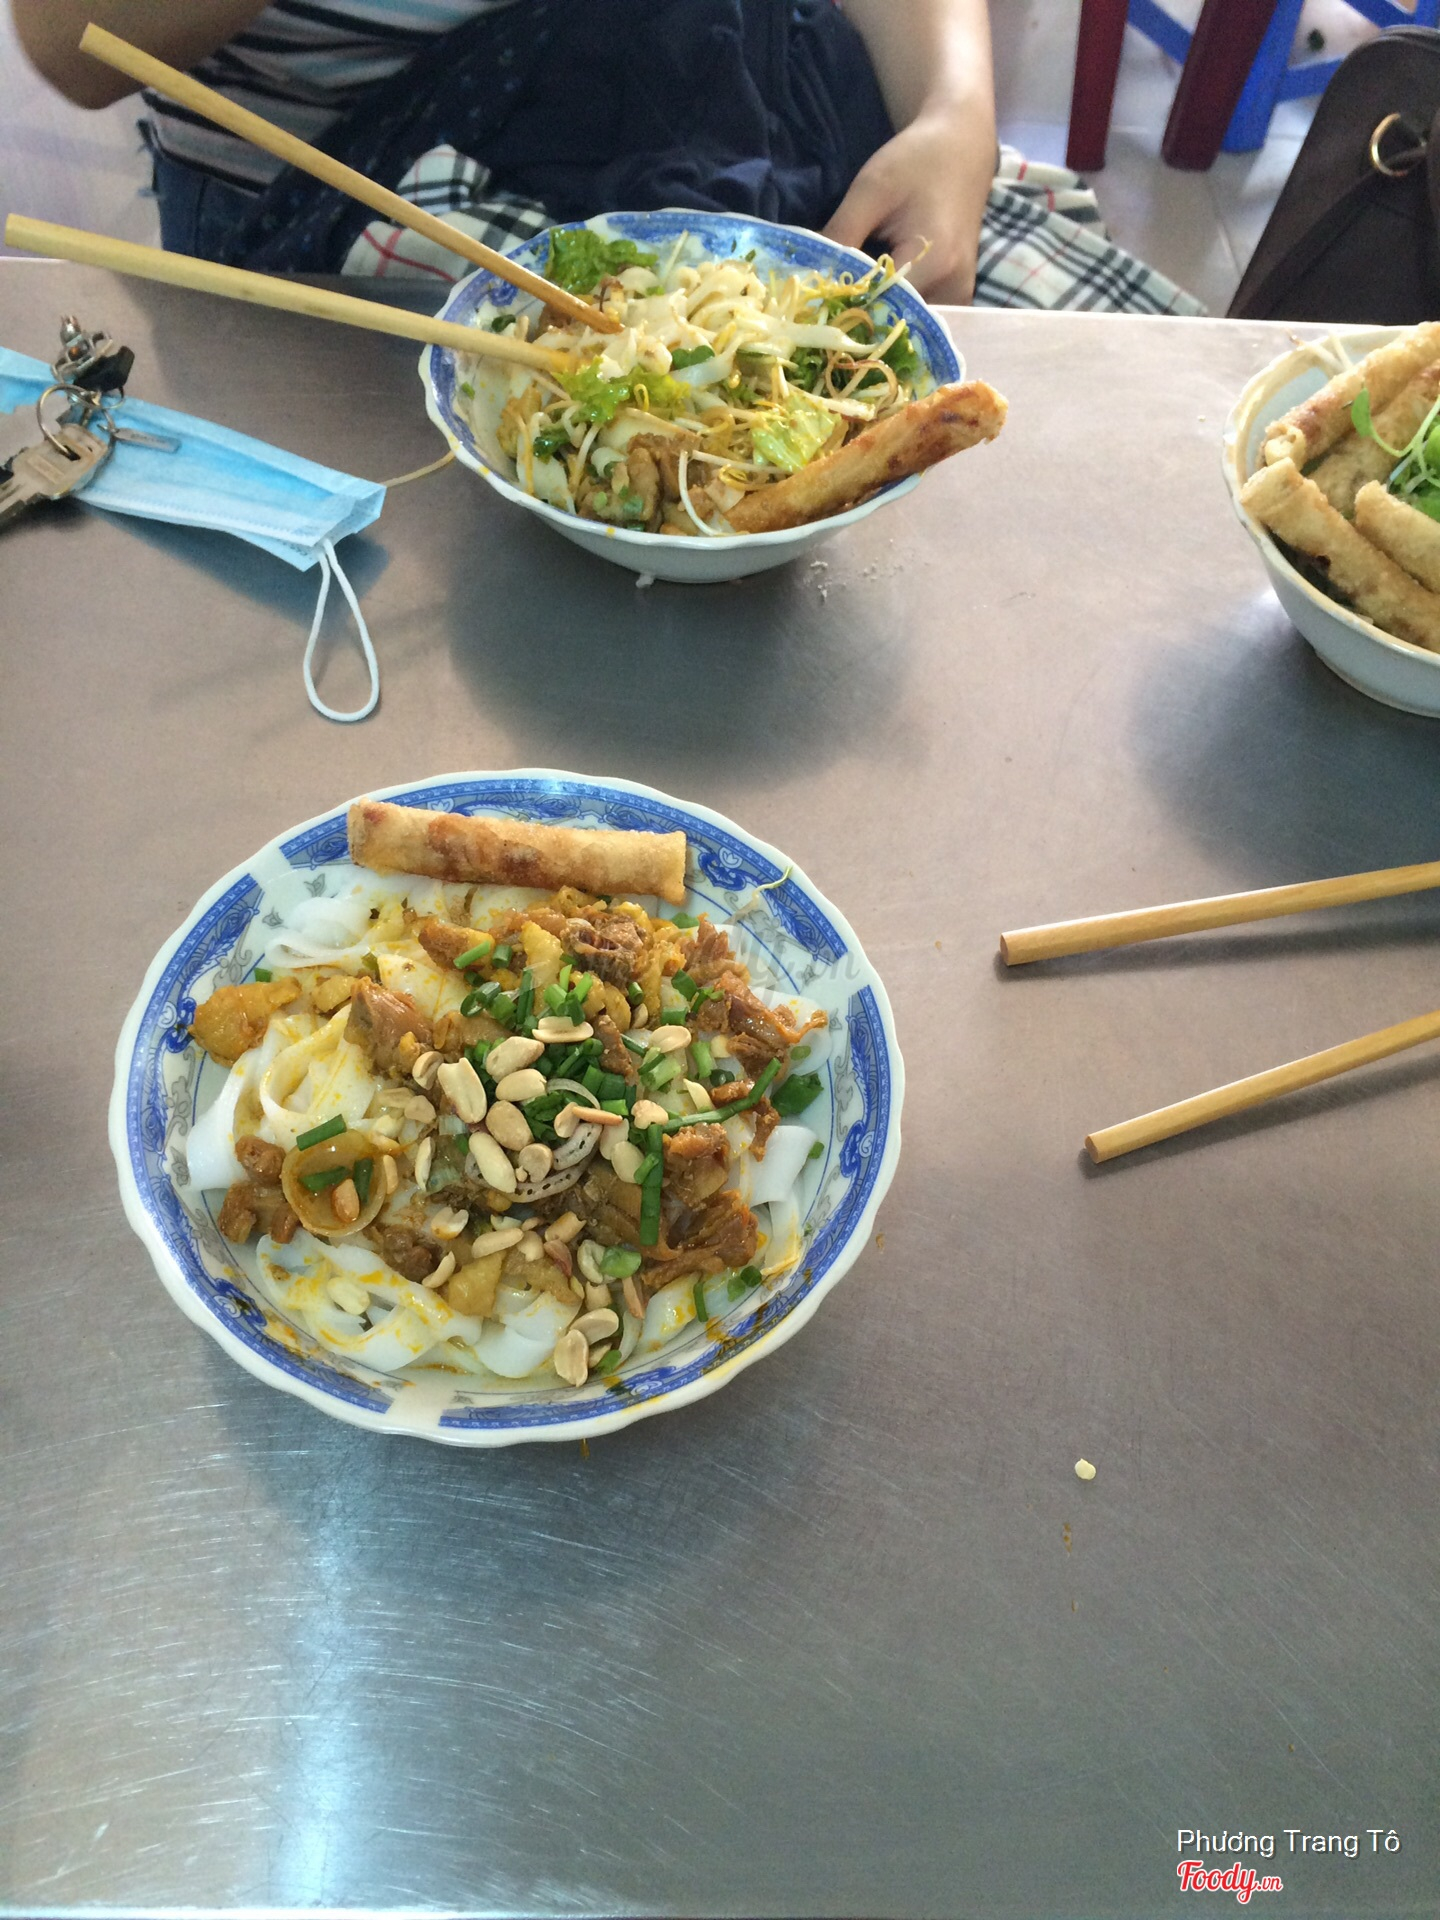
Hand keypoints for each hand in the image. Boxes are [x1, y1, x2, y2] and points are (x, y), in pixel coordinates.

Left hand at [824, 106, 994, 305]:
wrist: (961, 149)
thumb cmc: (917, 161)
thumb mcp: (871, 190)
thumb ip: (840, 236)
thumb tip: (805, 277)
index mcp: (935, 263)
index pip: (880, 308)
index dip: (843, 312)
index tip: (811, 311)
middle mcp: (953, 290)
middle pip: (894, 325)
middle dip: (857, 322)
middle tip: (821, 315)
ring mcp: (960, 298)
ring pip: (906, 326)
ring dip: (874, 320)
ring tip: (842, 308)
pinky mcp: (958, 297)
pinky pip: (920, 317)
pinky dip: (893, 313)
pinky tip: (869, 300)